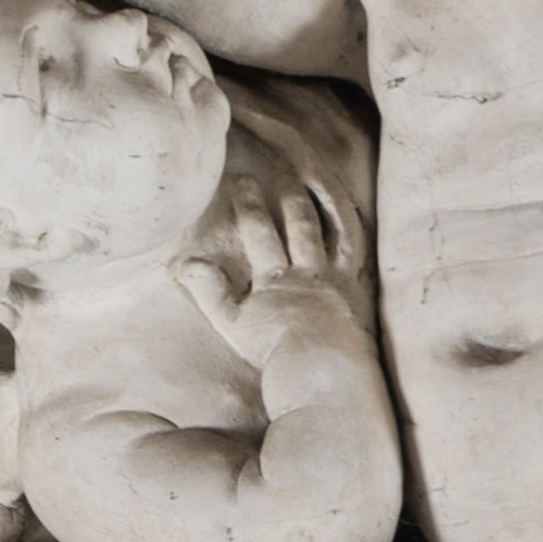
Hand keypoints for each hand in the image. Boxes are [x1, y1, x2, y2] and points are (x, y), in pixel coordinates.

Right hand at [175, 173, 369, 352]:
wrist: (319, 368)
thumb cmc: (272, 350)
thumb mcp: (232, 323)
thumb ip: (210, 292)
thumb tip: (187, 262)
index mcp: (275, 278)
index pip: (259, 231)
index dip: (249, 204)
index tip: (242, 180)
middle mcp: (306, 272)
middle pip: (299, 225)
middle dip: (289, 196)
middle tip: (284, 173)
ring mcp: (333, 279)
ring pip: (332, 233)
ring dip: (325, 208)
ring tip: (320, 185)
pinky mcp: (353, 290)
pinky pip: (356, 254)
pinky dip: (353, 232)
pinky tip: (353, 220)